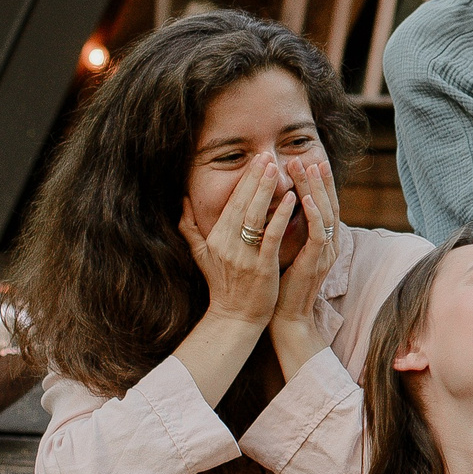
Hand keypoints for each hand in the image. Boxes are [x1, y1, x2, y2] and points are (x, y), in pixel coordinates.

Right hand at [179, 156, 291, 326]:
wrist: (235, 317)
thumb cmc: (222, 285)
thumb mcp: (200, 255)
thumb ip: (189, 227)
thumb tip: (182, 201)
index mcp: (215, 238)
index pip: (231, 202)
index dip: (244, 180)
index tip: (255, 160)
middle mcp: (226, 244)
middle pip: (242, 204)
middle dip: (255, 178)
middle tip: (266, 155)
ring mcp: (243, 255)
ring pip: (255, 215)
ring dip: (266, 190)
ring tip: (277, 169)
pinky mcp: (261, 266)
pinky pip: (271, 236)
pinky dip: (280, 215)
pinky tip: (291, 198)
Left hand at [269, 155, 343, 360]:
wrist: (286, 317)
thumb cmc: (280, 285)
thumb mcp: (284, 251)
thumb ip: (281, 229)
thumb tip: (270, 208)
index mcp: (320, 240)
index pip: (320, 204)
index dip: (314, 182)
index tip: (302, 160)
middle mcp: (328, 243)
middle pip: (327, 202)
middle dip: (316, 178)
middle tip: (304, 156)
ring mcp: (325, 253)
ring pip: (324, 212)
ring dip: (315, 188)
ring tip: (306, 167)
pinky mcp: (316, 263)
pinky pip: (318, 234)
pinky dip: (312, 214)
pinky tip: (303, 198)